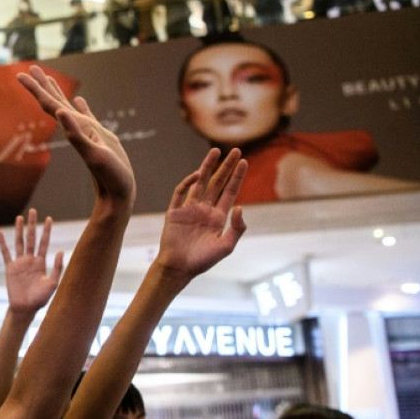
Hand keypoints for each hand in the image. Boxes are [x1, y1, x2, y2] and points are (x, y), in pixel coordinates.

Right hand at [0, 209, 63, 317]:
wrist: (25, 308)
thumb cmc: (40, 298)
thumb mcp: (52, 283)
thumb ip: (57, 267)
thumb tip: (61, 250)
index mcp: (41, 262)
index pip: (44, 243)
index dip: (47, 231)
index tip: (49, 219)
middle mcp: (30, 260)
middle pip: (31, 238)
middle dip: (32, 225)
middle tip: (33, 211)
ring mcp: (19, 263)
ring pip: (19, 242)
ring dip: (19, 230)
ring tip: (19, 217)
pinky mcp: (10, 268)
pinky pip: (5, 253)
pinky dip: (2, 243)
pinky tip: (0, 232)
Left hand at [17, 65, 135, 204]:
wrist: (118, 194)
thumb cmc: (109, 176)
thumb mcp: (94, 154)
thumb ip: (77, 134)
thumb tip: (61, 113)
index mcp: (73, 128)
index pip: (49, 105)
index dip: (35, 89)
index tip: (20, 75)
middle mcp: (76, 128)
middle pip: (54, 102)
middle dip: (42, 85)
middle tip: (31, 68)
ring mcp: (88, 132)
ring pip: (68, 107)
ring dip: (58, 93)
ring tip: (49, 78)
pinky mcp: (99, 137)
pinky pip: (87, 117)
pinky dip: (81, 107)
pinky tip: (78, 100)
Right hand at [155, 148, 247, 277]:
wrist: (179, 268)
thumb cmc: (202, 261)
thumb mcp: (226, 246)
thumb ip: (237, 228)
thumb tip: (240, 206)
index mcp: (218, 217)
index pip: (230, 192)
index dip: (237, 177)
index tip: (244, 162)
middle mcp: (205, 210)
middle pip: (218, 183)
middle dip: (226, 167)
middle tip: (236, 150)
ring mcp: (189, 209)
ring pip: (200, 183)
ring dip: (207, 167)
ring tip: (215, 151)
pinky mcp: (175, 212)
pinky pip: (181, 193)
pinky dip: (188, 183)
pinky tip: (197, 175)